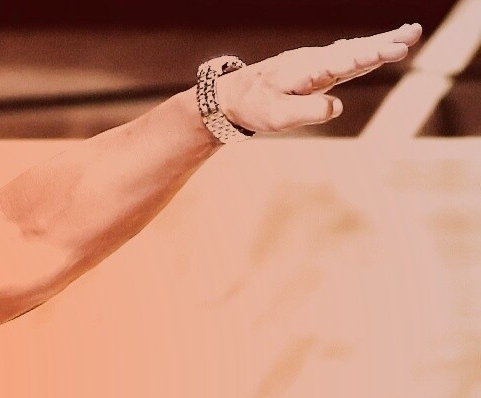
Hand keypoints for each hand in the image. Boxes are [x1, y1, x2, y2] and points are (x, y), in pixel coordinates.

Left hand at [216, 23, 423, 133]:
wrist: (233, 94)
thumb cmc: (255, 107)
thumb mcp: (276, 118)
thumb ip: (307, 113)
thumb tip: (337, 107)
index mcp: (304, 73)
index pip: (339, 64)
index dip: (363, 59)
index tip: (386, 53)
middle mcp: (313, 61)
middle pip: (351, 52)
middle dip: (380, 46)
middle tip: (409, 40)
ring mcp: (317, 60)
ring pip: (354, 48)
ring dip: (382, 41)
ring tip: (412, 33)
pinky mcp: (318, 64)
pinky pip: (349, 52)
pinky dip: (370, 45)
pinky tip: (391, 40)